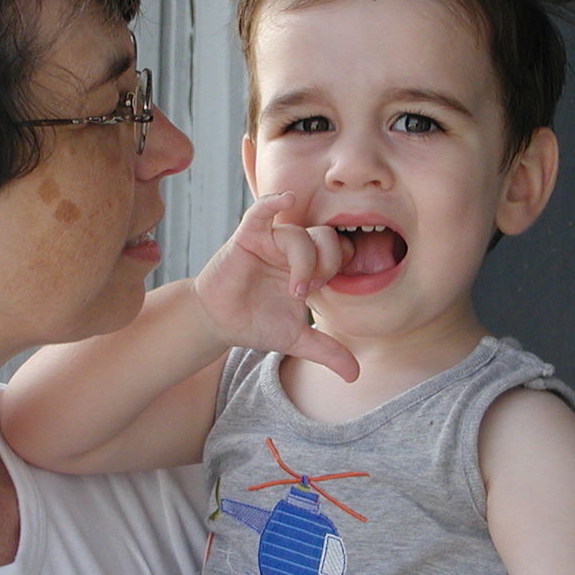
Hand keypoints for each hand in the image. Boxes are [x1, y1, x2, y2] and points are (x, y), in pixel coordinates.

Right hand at [194, 192, 358, 381]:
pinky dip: (273, 201)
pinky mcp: (248, 236)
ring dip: (303, 262)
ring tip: (294, 291)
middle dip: (325, 265)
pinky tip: (286, 198)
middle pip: (326, 238)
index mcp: (311, 264)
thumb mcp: (297, 339)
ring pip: (299, 234)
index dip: (339, 268)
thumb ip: (327, 351)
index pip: (340, 251)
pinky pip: (262, 211)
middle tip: (309, 293)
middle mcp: (294, 248)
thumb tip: (355, 376)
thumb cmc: (256, 323)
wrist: (220, 324)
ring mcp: (272, 240)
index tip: (325, 294)